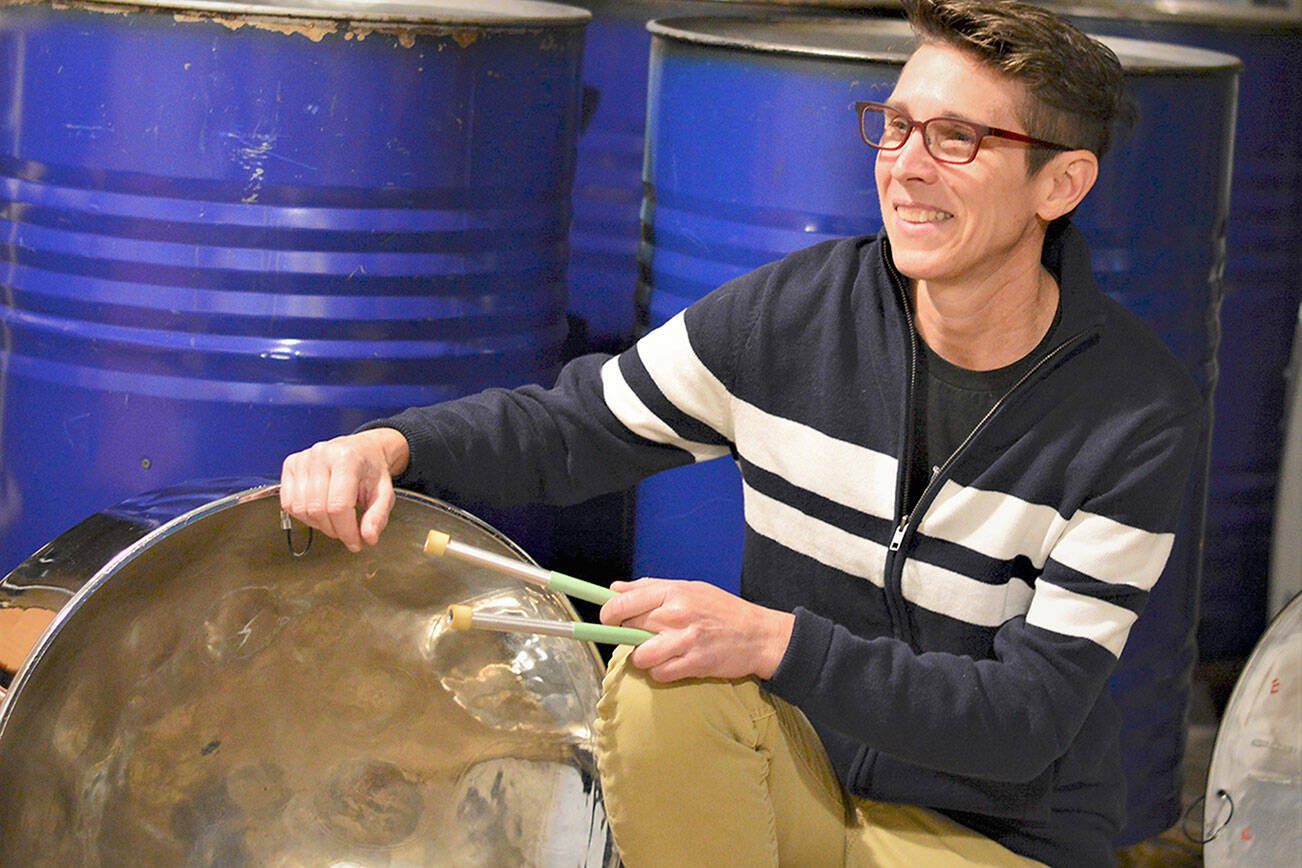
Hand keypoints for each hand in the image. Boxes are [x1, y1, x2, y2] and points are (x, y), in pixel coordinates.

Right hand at [279, 428, 409, 552]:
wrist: (363, 450)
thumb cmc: (372, 470)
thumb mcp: (385, 493)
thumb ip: (378, 516)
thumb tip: (368, 538)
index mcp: (347, 459)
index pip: (339, 506)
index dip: (346, 531)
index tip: (355, 543)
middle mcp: (321, 455)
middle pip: (318, 509)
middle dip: (333, 530)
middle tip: (347, 533)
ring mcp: (303, 459)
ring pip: (300, 509)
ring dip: (318, 525)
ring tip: (335, 521)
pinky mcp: (291, 464)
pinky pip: (288, 502)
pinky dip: (303, 515)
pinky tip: (319, 512)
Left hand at [599, 578, 794, 682]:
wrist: (758, 635)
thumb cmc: (722, 610)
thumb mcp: (689, 588)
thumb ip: (650, 588)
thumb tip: (615, 588)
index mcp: (673, 592)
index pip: (623, 602)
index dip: (608, 613)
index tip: (606, 619)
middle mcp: (676, 614)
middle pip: (628, 629)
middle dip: (628, 635)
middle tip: (642, 636)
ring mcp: (685, 640)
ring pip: (639, 657)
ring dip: (644, 658)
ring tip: (659, 653)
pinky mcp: (693, 664)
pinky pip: (659, 674)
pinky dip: (661, 672)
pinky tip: (674, 664)